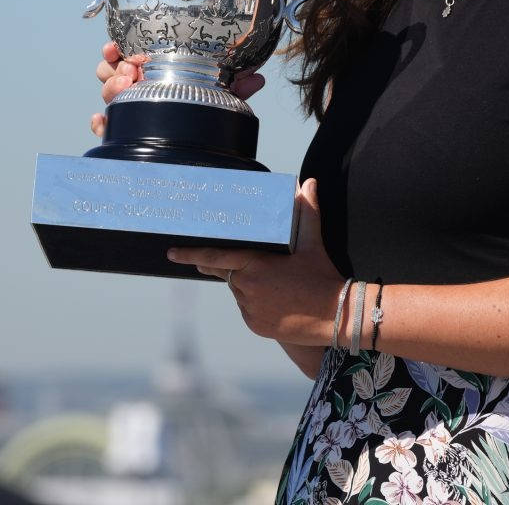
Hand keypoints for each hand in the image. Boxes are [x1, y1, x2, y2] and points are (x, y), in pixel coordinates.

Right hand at [89, 41, 265, 136]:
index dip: (116, 48)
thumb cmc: (207, 105)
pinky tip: (103, 121)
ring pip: (106, 91)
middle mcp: (138, 83)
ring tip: (125, 88)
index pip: (128, 52)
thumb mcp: (222, 92)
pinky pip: (104, 124)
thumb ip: (236, 85)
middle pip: (110, 70)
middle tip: (130, 74)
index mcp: (155, 67)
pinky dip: (101, 121)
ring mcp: (129, 105)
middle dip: (114, 69)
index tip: (115, 48)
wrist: (203, 139)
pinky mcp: (124, 127)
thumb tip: (258, 79)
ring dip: (110, 88)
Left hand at [167, 178, 343, 345]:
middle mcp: (247, 289)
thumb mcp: (313, 243)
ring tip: (272, 283)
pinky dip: (253, 303)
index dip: (191, 254)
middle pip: (227, 274)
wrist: (337, 317)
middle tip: (214, 262)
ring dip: (245, 285)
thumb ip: (307, 212)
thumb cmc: (323, 276)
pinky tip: (274, 300)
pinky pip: (247, 310)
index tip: (172, 252)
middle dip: (221, 267)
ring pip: (238, 292)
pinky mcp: (255, 326)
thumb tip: (308, 183)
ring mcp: (250, 310)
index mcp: (255, 265)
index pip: (216, 257)